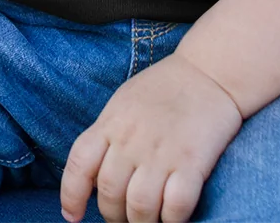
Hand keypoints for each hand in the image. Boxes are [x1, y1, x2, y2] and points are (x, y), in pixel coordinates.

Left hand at [60, 54, 242, 222]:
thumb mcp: (123, 104)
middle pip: (109, 193)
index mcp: (110, 123)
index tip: (73, 216)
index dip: (71, 195)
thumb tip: (94, 175)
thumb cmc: (163, 90)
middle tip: (123, 220)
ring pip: (139, 206)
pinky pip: (176, 205)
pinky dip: (172, 220)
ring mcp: (162, 151)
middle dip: (113, 216)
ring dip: (141, 222)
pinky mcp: (192, 161)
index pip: (79, 164)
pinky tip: (172, 218)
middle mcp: (131, 139)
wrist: (209, 71)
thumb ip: (108, 135)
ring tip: (146, 222)